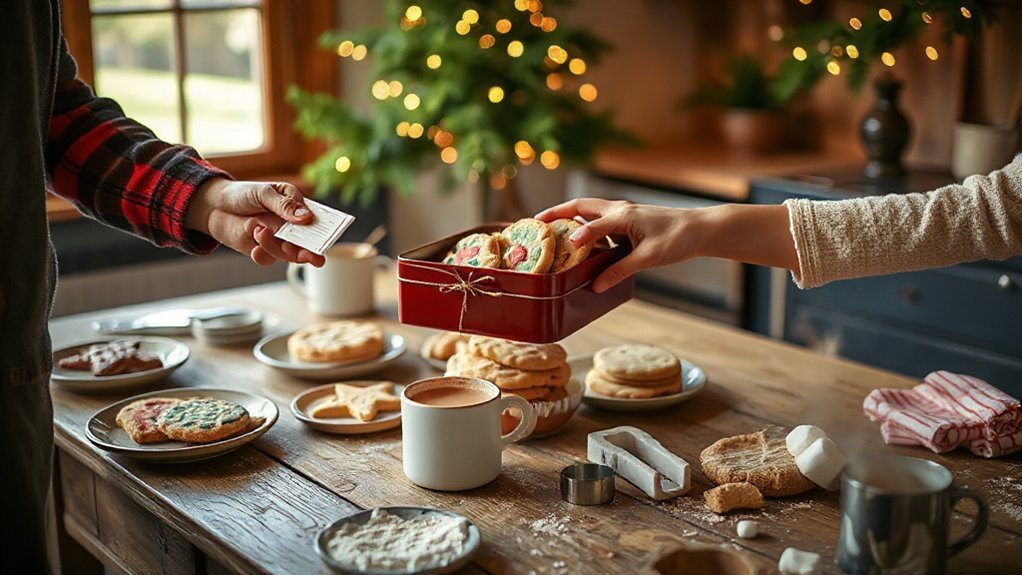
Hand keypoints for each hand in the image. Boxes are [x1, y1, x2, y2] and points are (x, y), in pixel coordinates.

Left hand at [186, 178, 325, 266]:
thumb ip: (284, 205)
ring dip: (276, 247)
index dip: (324, 230)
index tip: (326, 238)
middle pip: (307, 243)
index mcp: (297, 208)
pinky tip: (254, 246)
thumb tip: (306, 218)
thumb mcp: (264, 193)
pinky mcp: (263, 250)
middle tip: (310, 256)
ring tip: (259, 232)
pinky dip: (263, 255)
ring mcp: (278, 240)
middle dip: (310, 251)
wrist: (213, 206)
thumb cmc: (242, 194)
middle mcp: (291, 227)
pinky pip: (269, 259)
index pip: (316, 221)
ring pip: (288, 254)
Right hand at [536, 198, 796, 291]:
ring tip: (548, 231)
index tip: (557, 245)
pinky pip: (598, 220)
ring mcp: (622, 214)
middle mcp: (619, 210)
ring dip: (568, 218)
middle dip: (556, 214)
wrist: (700, 229)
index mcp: (623, 216)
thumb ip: (619, 270)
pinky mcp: (627, 221)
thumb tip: (595, 286)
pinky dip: (583, 227)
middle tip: (534, 224)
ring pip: (587, 211)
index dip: (574, 236)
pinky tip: (578, 243)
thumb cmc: (677, 239)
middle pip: (579, 207)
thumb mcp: (648, 258)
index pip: (591, 224)